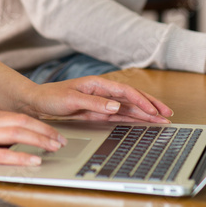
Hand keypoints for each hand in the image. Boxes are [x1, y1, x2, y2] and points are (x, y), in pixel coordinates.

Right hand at [0, 107, 67, 166]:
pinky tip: (32, 160)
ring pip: (16, 134)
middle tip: (62, 141)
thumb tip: (7, 133)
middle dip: (46, 132)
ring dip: (39, 141)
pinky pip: (1, 154)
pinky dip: (20, 157)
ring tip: (54, 148)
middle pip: (23, 123)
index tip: (54, 131)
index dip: (40, 124)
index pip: (19, 116)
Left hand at [23, 76, 172, 123]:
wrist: (37, 103)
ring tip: (162, 120)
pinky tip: (143, 122)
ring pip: (128, 107)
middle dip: (151, 105)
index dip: (142, 101)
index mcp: (97, 84)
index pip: (125, 92)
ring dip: (145, 113)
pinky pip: (119, 115)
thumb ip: (94, 102)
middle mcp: (102, 92)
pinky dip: (133, 119)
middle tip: (168, 115)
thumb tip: (116, 106)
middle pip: (132, 98)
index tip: (154, 110)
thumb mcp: (71, 99)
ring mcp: (101, 102)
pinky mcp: (98, 111)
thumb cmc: (51, 97)